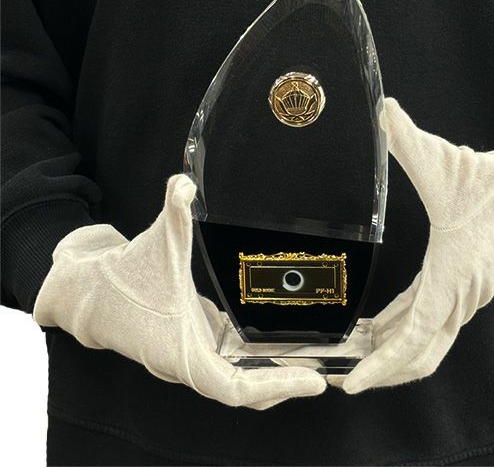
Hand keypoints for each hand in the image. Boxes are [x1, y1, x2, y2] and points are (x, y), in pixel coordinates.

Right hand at [33, 175, 325, 409]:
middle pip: (249, 389)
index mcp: (184, 354)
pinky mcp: (196, 341)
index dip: (279, 387)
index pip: (237, 388)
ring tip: (317, 357)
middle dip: (287, 382)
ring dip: (277, 371)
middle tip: (328, 369)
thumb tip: (184, 181)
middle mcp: (192, 362)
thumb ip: (173, 211)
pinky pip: (233, 358)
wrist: (89, 293)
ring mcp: (194, 355)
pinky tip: (282, 339)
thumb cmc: (123, 278)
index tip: (314, 382)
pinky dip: (258, 354)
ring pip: (242, 376)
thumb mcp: (155, 242)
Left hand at [343, 98, 493, 393]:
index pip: (416, 336)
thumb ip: (407, 138)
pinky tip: (380, 331)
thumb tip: (381, 107)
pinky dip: (404, 333)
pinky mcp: (459, 288)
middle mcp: (458, 295)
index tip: (354, 383)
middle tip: (343, 379)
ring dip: (392, 354)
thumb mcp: (445, 161)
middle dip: (383, 371)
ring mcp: (461, 295)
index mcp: (452, 275)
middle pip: (419, 354)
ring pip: (426, 342)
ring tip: (353, 360)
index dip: (384, 363)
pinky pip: (429, 321)